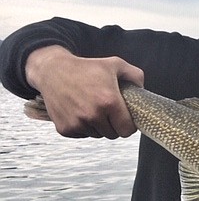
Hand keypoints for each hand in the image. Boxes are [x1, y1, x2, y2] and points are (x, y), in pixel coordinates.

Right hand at [25, 45, 143, 138]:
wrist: (52, 70)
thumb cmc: (85, 68)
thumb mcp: (115, 64)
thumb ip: (135, 75)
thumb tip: (143, 89)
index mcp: (109, 102)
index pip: (127, 130)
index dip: (129, 125)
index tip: (126, 119)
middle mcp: (93, 115)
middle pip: (114, 134)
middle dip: (114, 125)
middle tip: (109, 112)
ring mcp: (77, 123)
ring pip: (98, 135)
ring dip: (99, 126)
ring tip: (93, 108)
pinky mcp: (65, 129)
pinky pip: (83, 135)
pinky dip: (84, 127)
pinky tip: (80, 111)